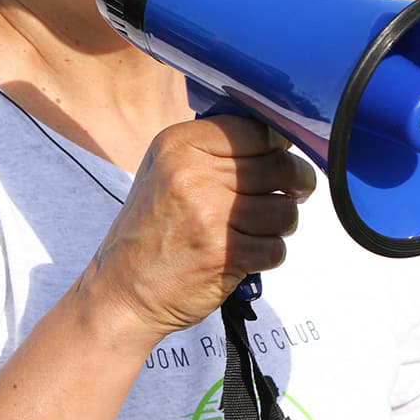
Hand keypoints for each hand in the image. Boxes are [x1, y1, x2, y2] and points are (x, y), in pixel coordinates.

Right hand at [87, 116, 315, 344]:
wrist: (122, 290)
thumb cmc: (150, 230)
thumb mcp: (165, 170)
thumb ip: (212, 151)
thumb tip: (276, 139)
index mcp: (178, 145)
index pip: (255, 129)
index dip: (278, 145)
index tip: (282, 157)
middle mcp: (192, 173)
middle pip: (280, 166)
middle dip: (297, 182)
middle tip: (295, 191)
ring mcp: (209, 214)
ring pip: (285, 209)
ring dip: (283, 223)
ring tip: (261, 228)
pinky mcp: (224, 254)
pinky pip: (276, 247)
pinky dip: (270, 254)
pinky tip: (247, 253)